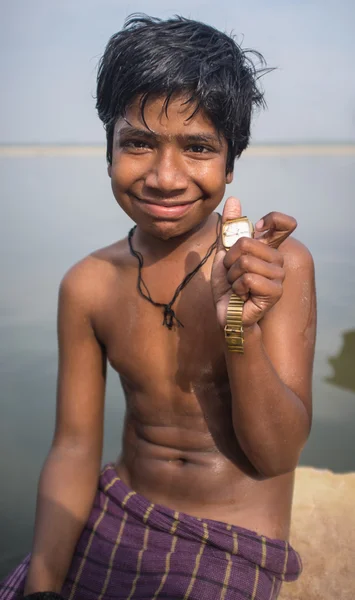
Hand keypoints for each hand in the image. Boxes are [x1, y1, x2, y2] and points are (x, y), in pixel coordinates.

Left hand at [211, 197, 296, 328]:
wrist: (227, 314)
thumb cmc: (228, 286)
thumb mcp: (224, 254)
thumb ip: (229, 228)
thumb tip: (234, 200)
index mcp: (268, 249)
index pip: (283, 224)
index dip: (272, 220)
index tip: (256, 229)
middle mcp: (277, 260)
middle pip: (246, 243)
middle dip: (230, 261)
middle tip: (233, 275)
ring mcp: (278, 276)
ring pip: (245, 262)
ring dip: (232, 276)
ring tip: (237, 286)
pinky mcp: (275, 291)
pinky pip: (248, 278)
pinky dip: (237, 287)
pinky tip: (242, 295)